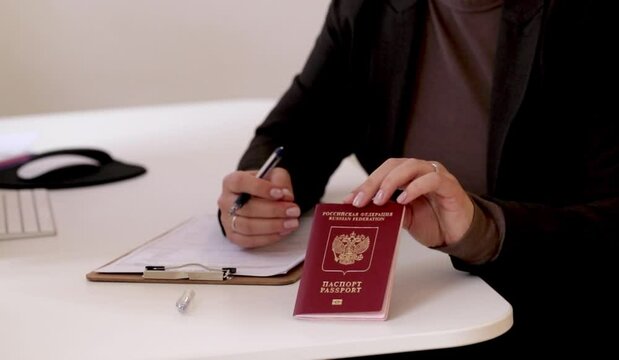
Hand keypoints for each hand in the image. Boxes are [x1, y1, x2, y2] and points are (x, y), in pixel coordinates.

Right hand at [217, 167, 300, 247]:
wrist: (258, 200)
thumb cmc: (265, 187)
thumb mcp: (274, 176)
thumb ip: (280, 182)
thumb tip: (286, 196)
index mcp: (231, 182)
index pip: (241, 182)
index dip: (260, 188)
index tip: (280, 193)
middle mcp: (225, 201)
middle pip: (246, 208)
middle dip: (273, 211)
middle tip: (294, 210)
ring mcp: (227, 220)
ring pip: (248, 226)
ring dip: (273, 226)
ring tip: (292, 222)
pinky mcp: (233, 236)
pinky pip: (249, 241)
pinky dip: (268, 237)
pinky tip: (283, 231)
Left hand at [343, 158, 473, 247]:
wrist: (459, 235)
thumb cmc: (433, 222)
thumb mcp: (404, 218)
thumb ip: (388, 211)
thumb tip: (363, 211)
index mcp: (406, 176)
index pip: (382, 172)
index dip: (364, 185)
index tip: (348, 201)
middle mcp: (420, 171)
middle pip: (392, 166)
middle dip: (373, 182)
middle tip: (359, 200)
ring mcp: (435, 175)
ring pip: (410, 167)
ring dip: (391, 182)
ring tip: (378, 199)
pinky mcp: (449, 185)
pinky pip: (431, 179)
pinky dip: (415, 187)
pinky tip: (403, 200)